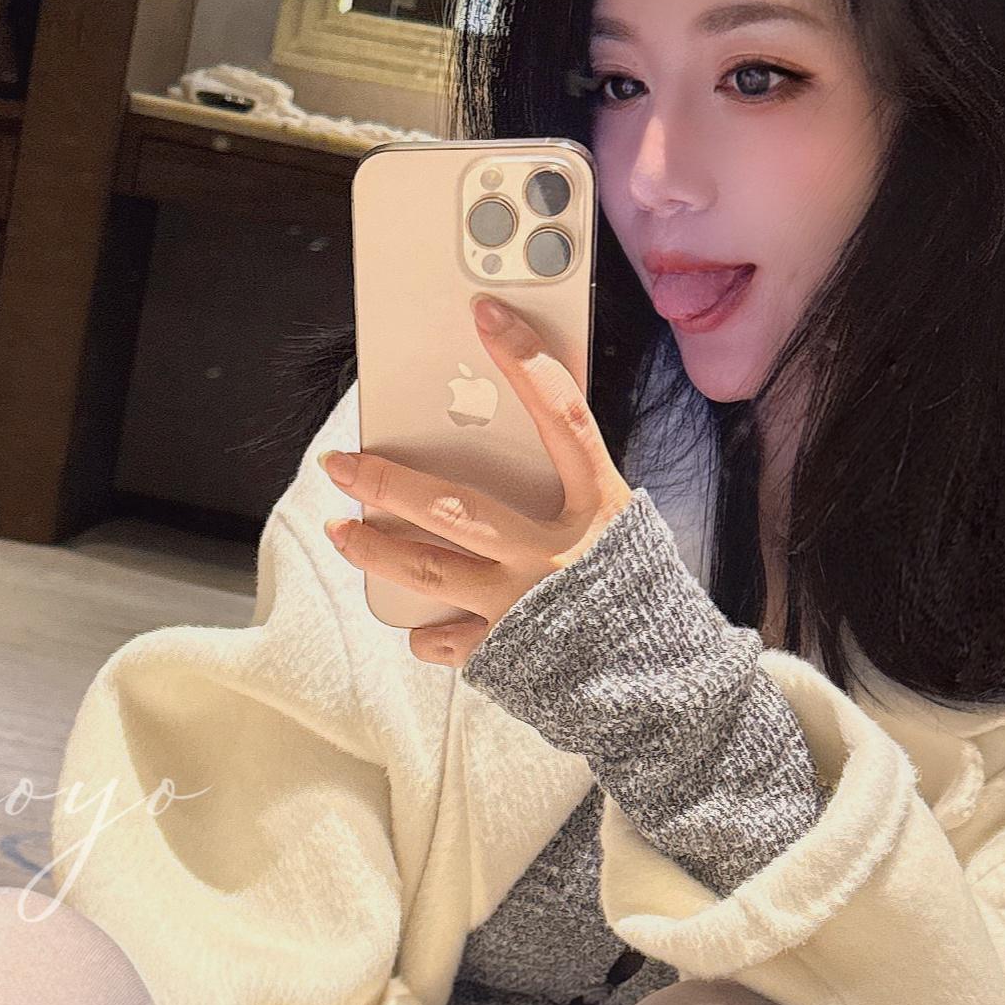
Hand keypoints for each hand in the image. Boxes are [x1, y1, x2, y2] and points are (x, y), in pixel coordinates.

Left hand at [320, 295, 632, 667]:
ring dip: (372, 548)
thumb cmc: (643, 601)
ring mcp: (522, 606)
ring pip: (425, 569)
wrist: (665, 690)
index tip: (485, 315)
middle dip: (386, 481)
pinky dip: (425, 631)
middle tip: (341, 463)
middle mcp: (552, 555)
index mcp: (597, 511)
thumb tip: (516, 455)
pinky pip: (444, 640)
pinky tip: (413, 623)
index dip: (525, 362)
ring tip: (340, 529)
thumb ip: (575, 493)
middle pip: (452, 506)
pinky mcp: (505, 654)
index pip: (562, 419)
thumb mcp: (624, 530)